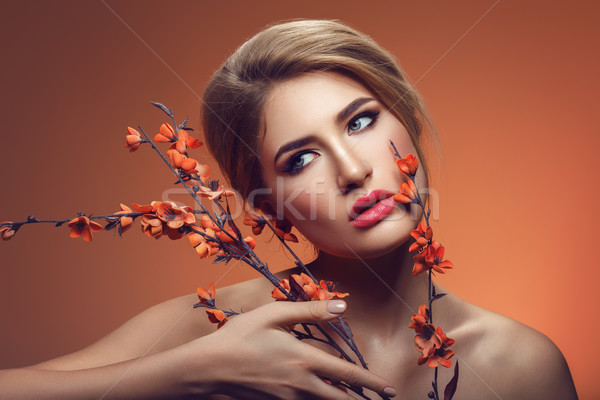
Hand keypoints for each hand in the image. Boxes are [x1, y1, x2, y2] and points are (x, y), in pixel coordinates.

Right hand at [183, 300, 395, 398]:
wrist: (208, 369)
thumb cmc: (240, 337)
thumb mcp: (274, 315)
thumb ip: (310, 311)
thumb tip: (342, 307)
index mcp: (304, 360)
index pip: (347, 375)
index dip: (371, 383)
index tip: (389, 389)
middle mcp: (301, 385)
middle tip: (381, 399)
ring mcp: (288, 399)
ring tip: (353, 398)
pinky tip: (320, 395)